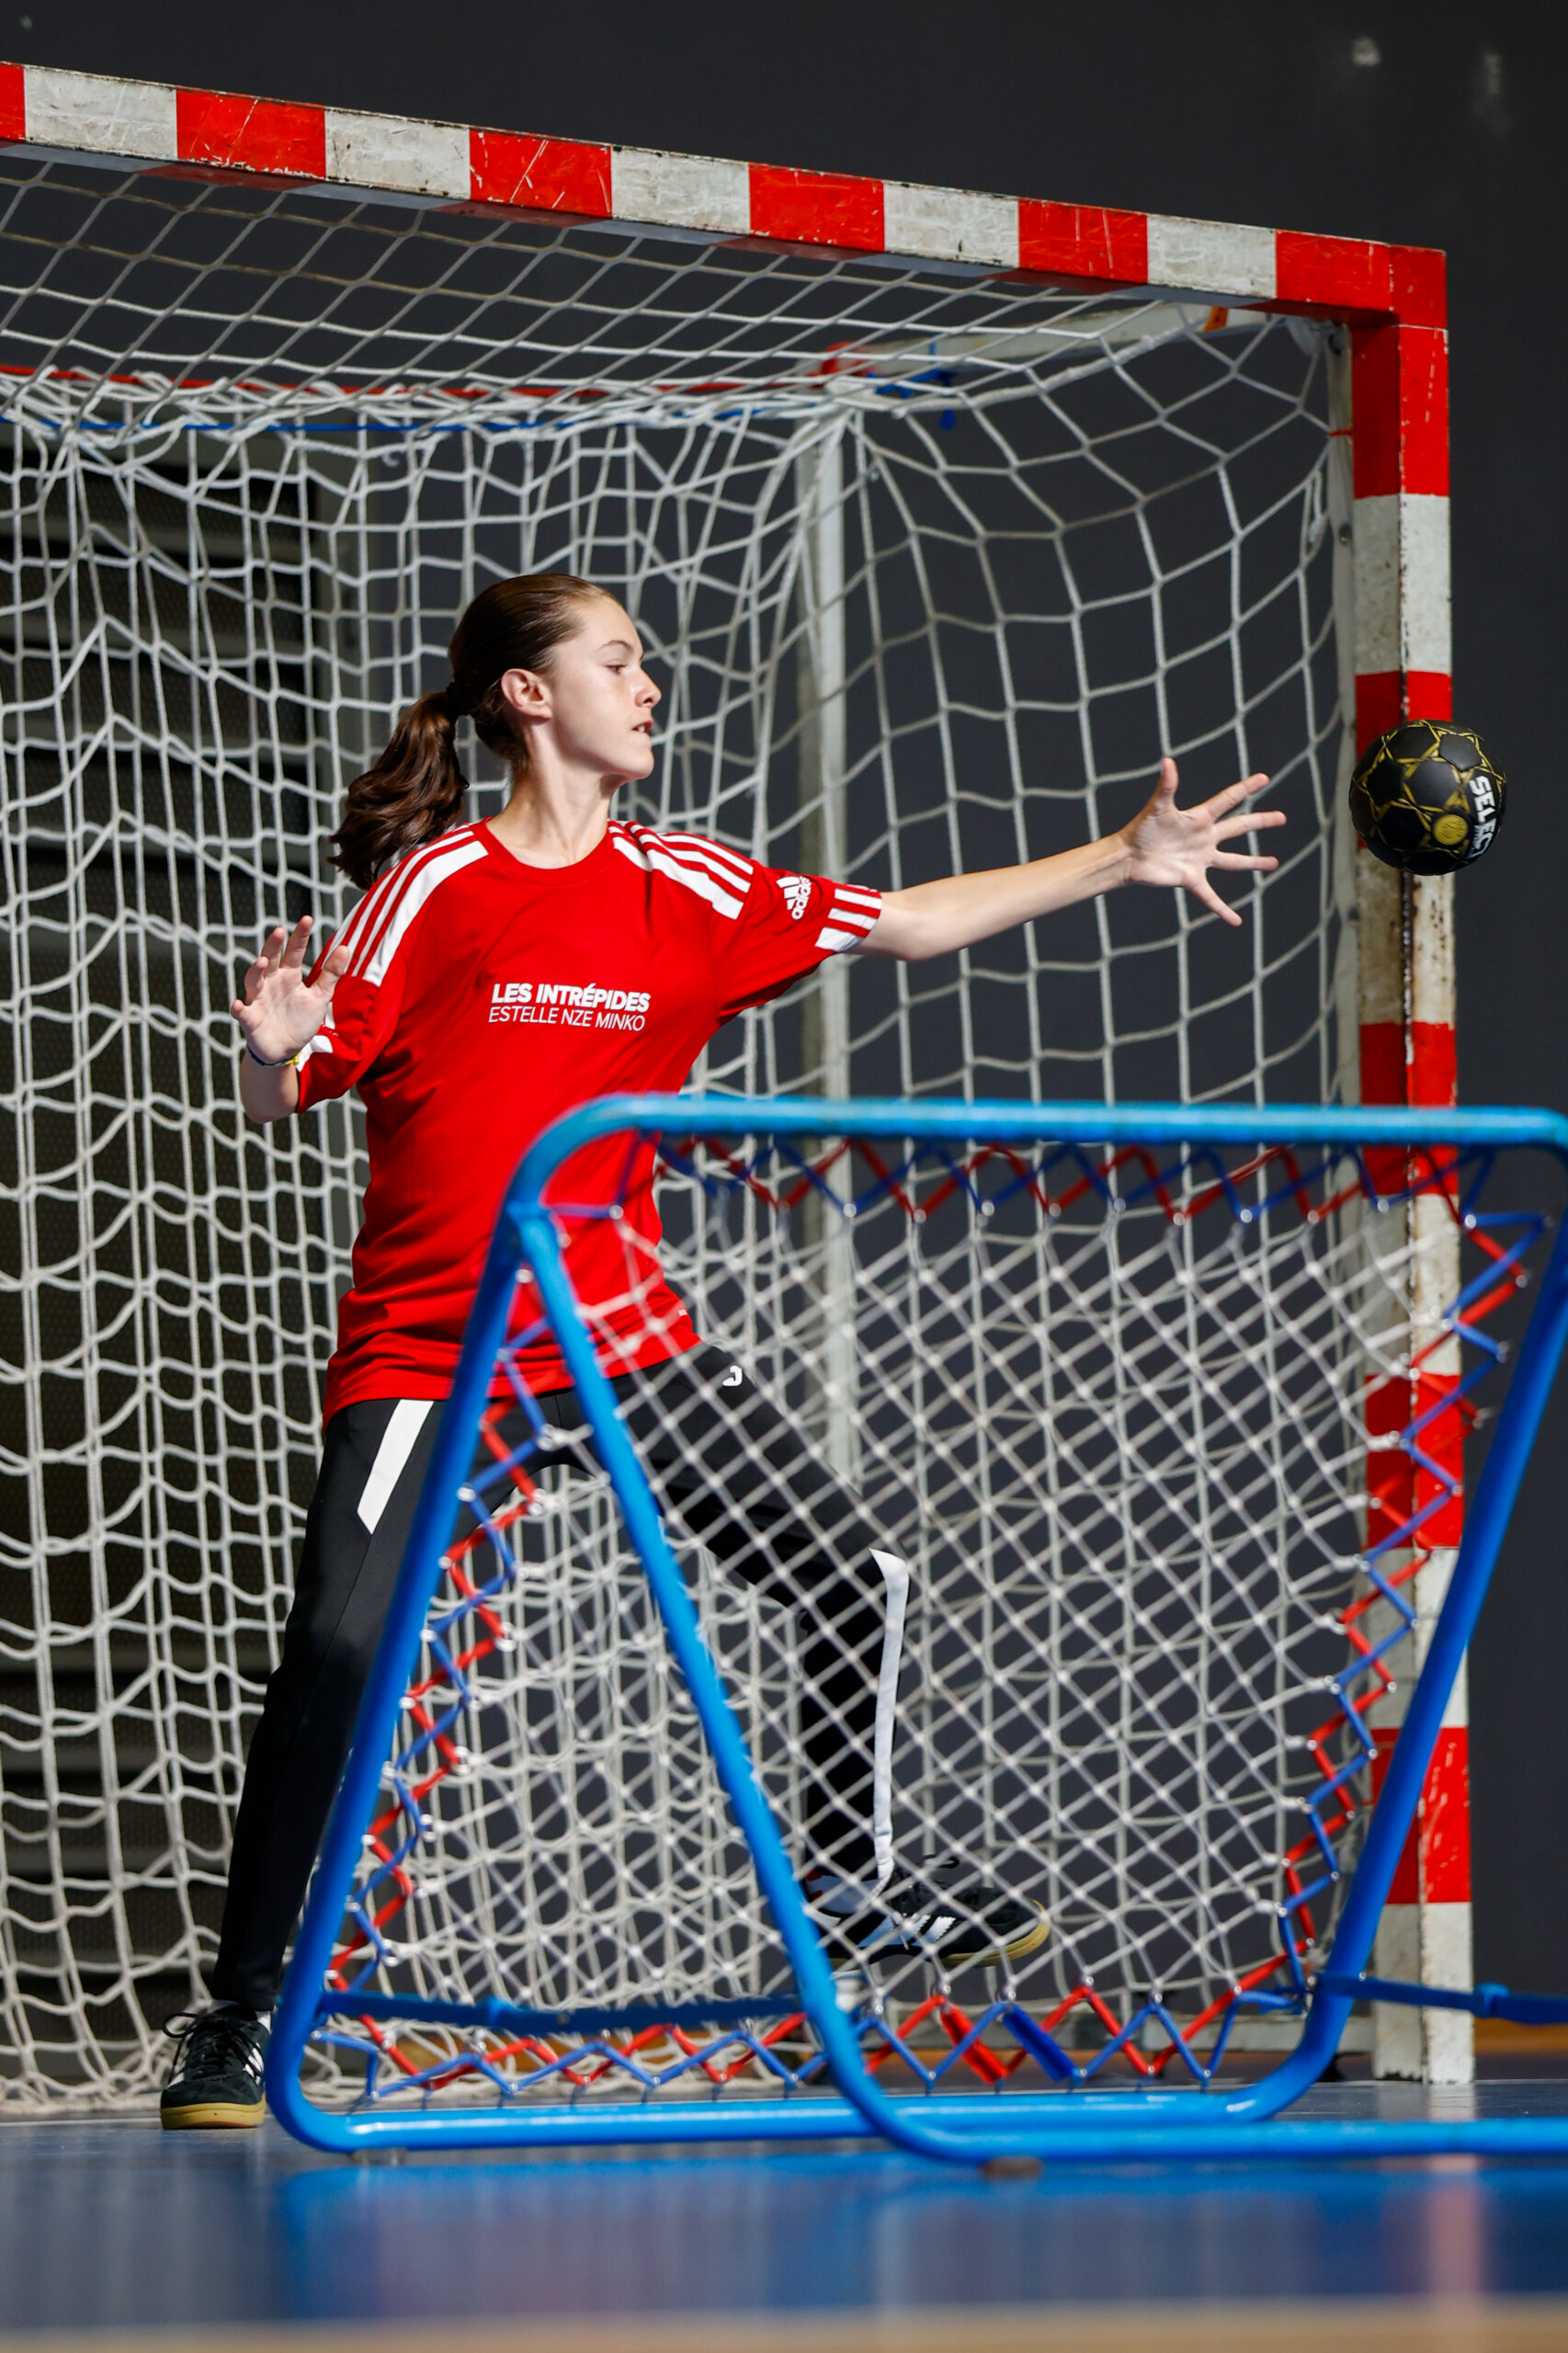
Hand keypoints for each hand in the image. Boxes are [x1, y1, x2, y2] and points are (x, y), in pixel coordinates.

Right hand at [231, 916, 349, 1062]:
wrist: (286, 1049)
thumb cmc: (300, 1019)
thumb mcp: (320, 996)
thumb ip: (330, 973)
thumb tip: (345, 947)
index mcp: (289, 976)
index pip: (295, 952)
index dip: (300, 936)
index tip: (307, 919)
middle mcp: (272, 983)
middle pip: (271, 960)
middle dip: (273, 946)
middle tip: (278, 930)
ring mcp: (259, 1000)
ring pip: (253, 981)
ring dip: (255, 971)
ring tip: (261, 962)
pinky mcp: (250, 1019)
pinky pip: (242, 1012)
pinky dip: (238, 1009)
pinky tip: (238, 1005)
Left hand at [1120, 758, 1284, 925]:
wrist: (1128, 856)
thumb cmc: (1140, 829)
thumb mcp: (1157, 807)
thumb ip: (1166, 786)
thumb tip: (1168, 761)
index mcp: (1199, 818)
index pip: (1228, 800)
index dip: (1245, 788)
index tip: (1263, 778)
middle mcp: (1204, 837)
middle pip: (1239, 827)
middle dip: (1261, 822)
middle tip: (1282, 817)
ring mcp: (1200, 859)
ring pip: (1233, 861)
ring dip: (1254, 863)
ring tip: (1274, 863)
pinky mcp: (1192, 878)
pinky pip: (1211, 897)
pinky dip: (1222, 909)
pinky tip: (1236, 920)